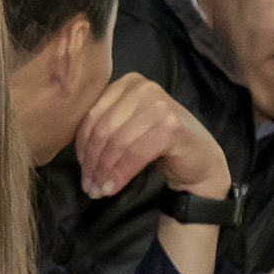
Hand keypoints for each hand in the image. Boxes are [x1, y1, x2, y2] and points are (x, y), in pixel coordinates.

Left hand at [74, 73, 231, 199]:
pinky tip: (112, 189)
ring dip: (104, 172)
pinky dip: (120, 175)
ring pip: (117, 143)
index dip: (82, 144)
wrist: (201, 158)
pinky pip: (134, 155)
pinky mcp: (171, 127)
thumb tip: (73, 148)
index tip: (81, 168)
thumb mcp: (128, 125)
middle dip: (92, 162)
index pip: (93, 114)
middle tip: (88, 185)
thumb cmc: (159, 143)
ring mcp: (159, 105)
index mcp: (128, 83)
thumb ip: (105, 124)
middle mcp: (144, 88)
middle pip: (103, 129)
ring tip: (98, 191)